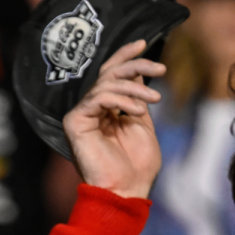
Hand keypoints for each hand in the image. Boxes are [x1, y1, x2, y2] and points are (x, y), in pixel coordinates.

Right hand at [62, 40, 165, 198]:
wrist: (126, 191)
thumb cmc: (137, 166)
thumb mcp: (143, 125)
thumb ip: (138, 99)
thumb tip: (138, 74)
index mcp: (107, 109)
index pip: (113, 75)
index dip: (126, 57)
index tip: (144, 44)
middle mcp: (92, 109)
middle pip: (108, 72)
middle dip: (135, 65)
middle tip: (160, 68)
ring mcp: (82, 114)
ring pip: (106, 83)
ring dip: (135, 88)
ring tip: (154, 101)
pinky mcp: (75, 121)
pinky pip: (98, 98)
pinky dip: (121, 100)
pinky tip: (138, 112)